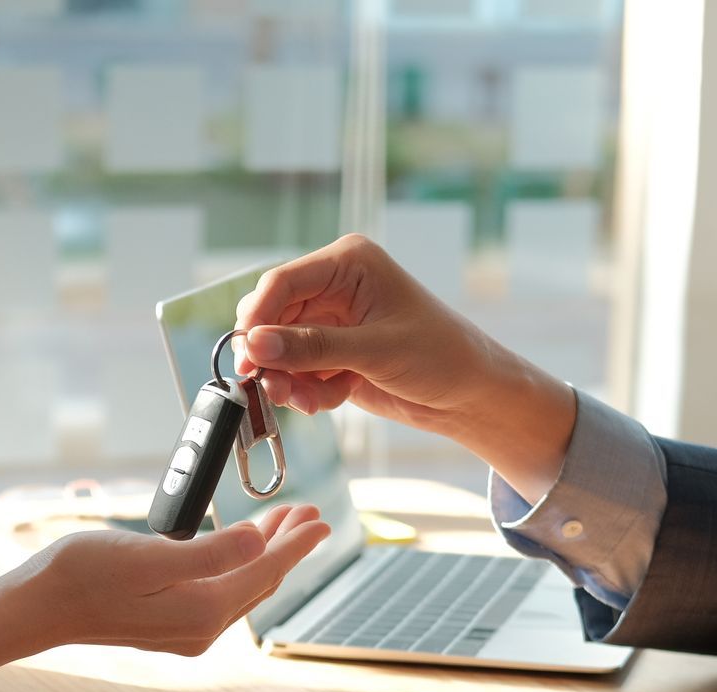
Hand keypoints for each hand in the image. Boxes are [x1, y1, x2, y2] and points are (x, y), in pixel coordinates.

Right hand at [0, 503, 329, 690]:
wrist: (37, 607)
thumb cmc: (83, 575)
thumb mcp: (149, 555)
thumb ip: (209, 552)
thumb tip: (259, 543)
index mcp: (203, 611)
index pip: (266, 571)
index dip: (297, 544)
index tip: (322, 519)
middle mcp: (201, 629)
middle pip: (260, 582)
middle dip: (286, 547)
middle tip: (307, 514)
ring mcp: (185, 632)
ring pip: (242, 588)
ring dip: (263, 555)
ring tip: (279, 525)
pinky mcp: (169, 626)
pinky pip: (220, 594)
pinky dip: (237, 567)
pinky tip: (236, 549)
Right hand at [235, 234, 576, 498]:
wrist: (469, 394)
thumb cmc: (439, 356)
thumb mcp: (375, 351)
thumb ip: (313, 348)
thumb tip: (256, 344)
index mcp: (347, 263)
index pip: (281, 282)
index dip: (257, 319)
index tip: (247, 357)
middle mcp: (334, 286)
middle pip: (273, 317)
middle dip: (272, 357)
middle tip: (272, 388)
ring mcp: (331, 321)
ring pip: (280, 349)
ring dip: (288, 380)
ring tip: (309, 402)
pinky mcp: (332, 353)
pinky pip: (296, 371)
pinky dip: (305, 391)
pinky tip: (330, 401)